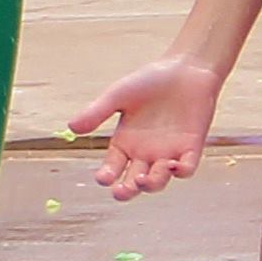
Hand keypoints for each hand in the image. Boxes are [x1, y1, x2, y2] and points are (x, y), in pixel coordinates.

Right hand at [69, 58, 223, 200]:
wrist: (184, 69)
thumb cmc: (150, 80)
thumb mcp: (118, 95)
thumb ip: (97, 112)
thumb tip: (71, 127)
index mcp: (125, 143)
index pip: (113, 167)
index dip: (107, 176)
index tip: (103, 178)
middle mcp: (145, 153)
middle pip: (134, 182)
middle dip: (127, 191)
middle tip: (121, 192)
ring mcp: (168, 153)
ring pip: (159, 180)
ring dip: (151, 184)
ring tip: (144, 179)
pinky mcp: (191, 148)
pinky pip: (187, 168)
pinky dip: (181, 171)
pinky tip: (173, 166)